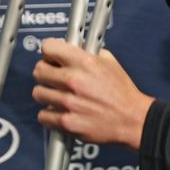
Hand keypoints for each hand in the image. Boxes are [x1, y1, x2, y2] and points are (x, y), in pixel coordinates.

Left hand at [32, 38, 154, 150]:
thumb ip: (89, 54)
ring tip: (59, 96)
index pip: (49, 47)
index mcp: (85, 63)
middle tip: (53, 77)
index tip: (51, 56)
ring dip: (47, 94)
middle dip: (45, 72)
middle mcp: (74, 80)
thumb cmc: (122, 93)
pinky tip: (61, 111)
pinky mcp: (66, 122)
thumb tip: (72, 49)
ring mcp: (68, 102)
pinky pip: (43, 115)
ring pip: (38, 93)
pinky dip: (49, 114)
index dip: (49, 51)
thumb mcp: (110, 63)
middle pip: (38, 70)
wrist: (130, 119)